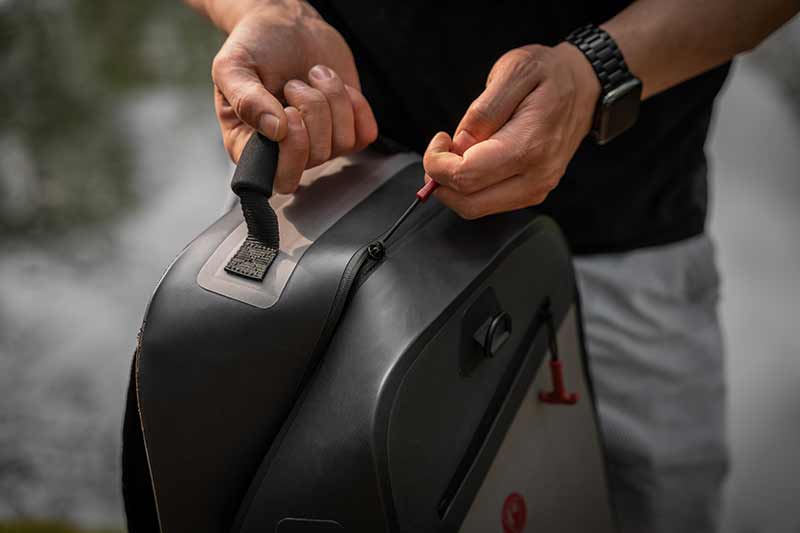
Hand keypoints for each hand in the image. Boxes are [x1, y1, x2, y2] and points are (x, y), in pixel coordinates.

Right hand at [211, 3, 377, 192]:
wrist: (285, 25)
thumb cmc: (254, 48)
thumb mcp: (233, 66)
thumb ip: (246, 99)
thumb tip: (276, 130)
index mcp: (251, 147)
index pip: (282, 179)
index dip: (293, 148)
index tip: (287, 111)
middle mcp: (287, 153)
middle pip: (316, 156)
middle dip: (311, 109)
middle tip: (293, 85)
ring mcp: (319, 143)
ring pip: (343, 142)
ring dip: (331, 98)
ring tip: (311, 76)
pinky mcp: (346, 129)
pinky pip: (365, 133)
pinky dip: (355, 103)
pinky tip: (334, 85)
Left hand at [422, 43, 599, 218]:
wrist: (585, 86)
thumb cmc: (549, 74)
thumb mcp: (513, 71)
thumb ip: (483, 111)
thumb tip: (459, 146)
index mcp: (529, 147)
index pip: (465, 177)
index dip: (438, 162)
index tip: (439, 140)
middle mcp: (536, 177)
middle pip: (467, 203)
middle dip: (441, 181)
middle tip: (442, 151)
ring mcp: (536, 189)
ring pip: (475, 208)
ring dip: (455, 186)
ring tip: (461, 152)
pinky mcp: (533, 192)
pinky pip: (488, 203)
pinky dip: (471, 188)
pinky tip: (475, 160)